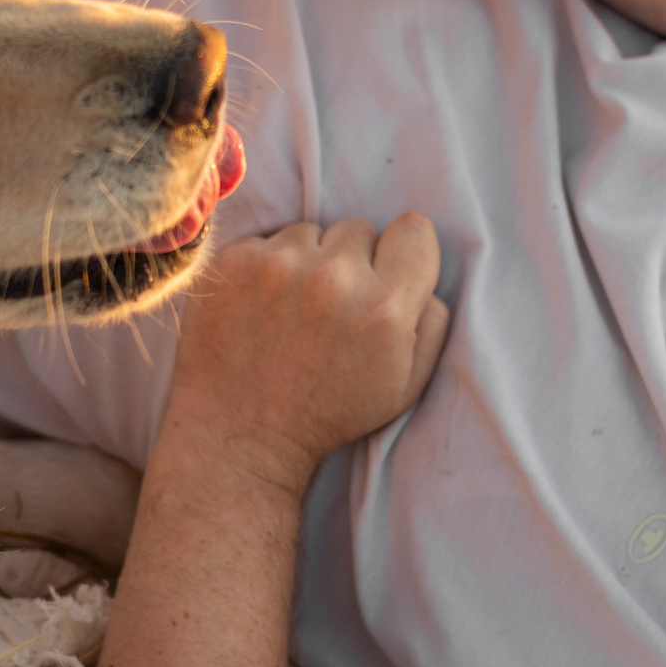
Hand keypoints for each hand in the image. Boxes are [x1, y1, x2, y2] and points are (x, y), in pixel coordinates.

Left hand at [161, 215, 451, 497]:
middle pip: (359, 229)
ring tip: (293, 312)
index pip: (414, 229)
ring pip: (310, 233)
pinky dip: (265, 268)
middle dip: (353, 262)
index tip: (386, 277)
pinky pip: (265, 241)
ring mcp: (277, 266)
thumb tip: (425, 273)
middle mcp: (332, 278)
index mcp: (384, 308)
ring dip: (307, 262)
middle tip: (332, 309)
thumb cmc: (329, 414)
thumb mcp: (405, 386)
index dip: (403, 253)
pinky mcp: (233, 263)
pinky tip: (261, 309)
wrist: (241, 437)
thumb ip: (432, 322)